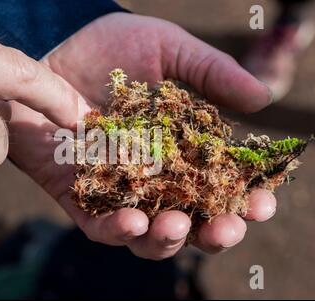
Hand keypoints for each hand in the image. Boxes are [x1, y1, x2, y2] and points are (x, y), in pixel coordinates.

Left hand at [8, 13, 275, 259]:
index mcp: (179, 150)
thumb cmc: (109, 48)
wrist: (52, 45)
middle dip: (212, 233)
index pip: (218, 185)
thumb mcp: (167, 49)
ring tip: (179, 226)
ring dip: (166, 240)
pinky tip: (134, 223)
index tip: (261, 203)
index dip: (244, 199)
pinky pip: (97, 226)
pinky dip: (116, 231)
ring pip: (146, 235)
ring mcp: (114, 190)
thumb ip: (211, 73)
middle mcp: (151, 177)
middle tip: (227, 229)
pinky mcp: (77, 195)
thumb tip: (262, 100)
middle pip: (189, 221)